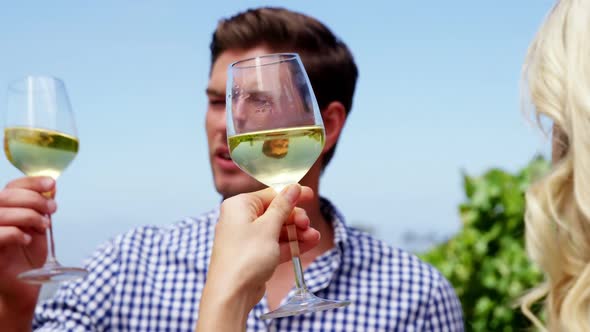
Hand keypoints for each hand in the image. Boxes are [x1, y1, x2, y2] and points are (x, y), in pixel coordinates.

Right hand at [0, 177, 53, 315]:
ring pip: (0, 212)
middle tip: (52, 209)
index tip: (51, 184)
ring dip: (28, 215)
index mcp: (4, 209)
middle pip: (5, 196)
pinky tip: (27, 239)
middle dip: (34, 199)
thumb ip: (42, 208)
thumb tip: (51, 187)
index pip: (11, 186)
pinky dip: (14, 233)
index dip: (31, 182)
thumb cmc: (29, 256)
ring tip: (43, 226)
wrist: (25, 286)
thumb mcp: (39, 227)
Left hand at [196, 184, 319, 330]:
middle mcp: (240, 219)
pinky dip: (291, 244)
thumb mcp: (268, 227)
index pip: (270, 195)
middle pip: (275, 212)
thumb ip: (283, 206)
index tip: (310, 195)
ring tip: (314, 237)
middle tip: (307, 224)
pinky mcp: (254, 256)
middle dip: (295, 218)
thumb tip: (293, 187)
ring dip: (297, 233)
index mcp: (239, 206)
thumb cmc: (246, 257)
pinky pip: (275, 245)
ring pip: (277, 230)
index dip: (292, 195)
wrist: (231, 294)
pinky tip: (309, 244)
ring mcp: (247, 239)